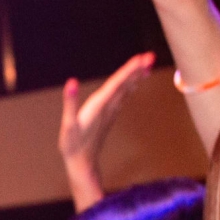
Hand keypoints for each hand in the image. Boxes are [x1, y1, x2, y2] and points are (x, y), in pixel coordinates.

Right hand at [61, 51, 154, 189]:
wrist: (82, 163)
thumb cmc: (73, 145)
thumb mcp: (68, 125)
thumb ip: (70, 103)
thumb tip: (71, 82)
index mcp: (99, 106)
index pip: (117, 84)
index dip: (129, 70)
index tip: (141, 59)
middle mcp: (108, 107)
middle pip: (125, 85)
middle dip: (137, 70)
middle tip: (151, 56)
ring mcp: (109, 112)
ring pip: (126, 91)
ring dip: (136, 77)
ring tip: (147, 64)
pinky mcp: (108, 116)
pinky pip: (122, 98)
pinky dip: (129, 87)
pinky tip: (133, 83)